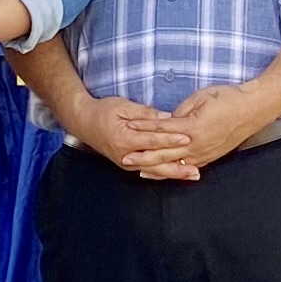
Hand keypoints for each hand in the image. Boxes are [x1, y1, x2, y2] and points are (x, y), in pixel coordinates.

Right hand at [71, 95, 190, 175]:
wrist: (84, 123)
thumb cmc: (103, 111)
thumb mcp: (123, 106)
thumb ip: (145, 114)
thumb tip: (167, 117)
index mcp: (125, 138)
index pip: (152, 140)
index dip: (171, 139)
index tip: (188, 138)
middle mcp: (126, 154)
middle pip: (156, 162)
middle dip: (178, 166)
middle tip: (197, 169)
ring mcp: (126, 162)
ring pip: (154, 171)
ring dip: (174, 174)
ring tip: (192, 176)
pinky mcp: (127, 164)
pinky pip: (148, 171)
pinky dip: (163, 174)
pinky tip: (176, 175)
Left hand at [125, 82, 279, 179]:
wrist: (254, 109)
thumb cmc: (228, 98)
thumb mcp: (201, 97)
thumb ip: (181, 111)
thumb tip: (167, 121)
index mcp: (193, 127)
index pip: (162, 129)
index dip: (143, 128)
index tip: (127, 128)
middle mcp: (197, 144)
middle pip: (164, 152)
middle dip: (143, 155)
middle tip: (125, 158)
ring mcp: (204, 153)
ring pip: (174, 163)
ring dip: (155, 166)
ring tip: (138, 169)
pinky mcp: (210, 157)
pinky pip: (188, 166)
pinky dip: (173, 170)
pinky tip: (162, 173)